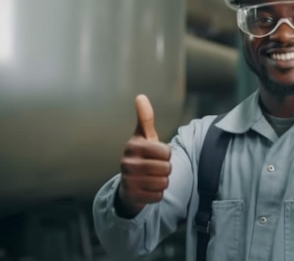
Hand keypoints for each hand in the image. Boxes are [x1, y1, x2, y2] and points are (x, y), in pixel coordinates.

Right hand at [116, 94, 170, 216]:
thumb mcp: (143, 137)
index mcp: (133, 146)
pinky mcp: (132, 196)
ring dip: (162, 182)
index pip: (166, 152)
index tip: (157, 154)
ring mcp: (128, 180)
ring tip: (152, 177)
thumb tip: (140, 96)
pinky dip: (157, 194)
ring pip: (163, 183)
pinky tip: (148, 189)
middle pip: (166, 168)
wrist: (129, 183)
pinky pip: (158, 196)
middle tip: (155, 168)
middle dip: (165, 169)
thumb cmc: (141, 156)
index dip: (166, 154)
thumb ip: (145, 118)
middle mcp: (127, 163)